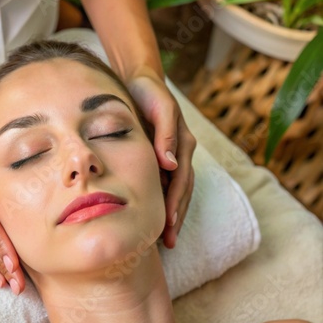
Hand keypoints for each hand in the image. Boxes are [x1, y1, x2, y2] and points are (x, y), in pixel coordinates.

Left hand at [128, 76, 195, 248]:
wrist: (141, 80)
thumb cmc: (149, 93)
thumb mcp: (160, 107)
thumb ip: (167, 134)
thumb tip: (170, 164)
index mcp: (182, 144)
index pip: (181, 181)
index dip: (176, 203)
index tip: (169, 224)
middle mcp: (180, 153)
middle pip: (182, 191)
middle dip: (177, 217)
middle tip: (169, 242)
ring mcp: (172, 156)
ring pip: (176, 191)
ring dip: (173, 214)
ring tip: (166, 238)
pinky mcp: (161, 156)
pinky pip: (165, 183)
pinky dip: (164, 201)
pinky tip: (156, 216)